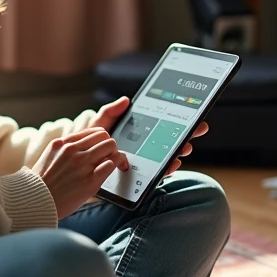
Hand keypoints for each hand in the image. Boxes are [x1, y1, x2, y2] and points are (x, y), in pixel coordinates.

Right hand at [33, 127, 130, 218]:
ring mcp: (82, 164)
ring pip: (111, 147)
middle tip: (112, 156)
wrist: (36, 202)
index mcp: (62, 143)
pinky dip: (116, 165)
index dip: (102, 139)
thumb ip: (66, 150)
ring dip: (117, 154)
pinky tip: (117, 170)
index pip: (93, 131)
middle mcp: (72, 150)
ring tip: (118, 163)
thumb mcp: (50, 157)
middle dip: (110, 146)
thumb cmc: (42, 184)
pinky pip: (111, 163)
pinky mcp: (90, 180)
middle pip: (104, 136)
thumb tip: (85, 147)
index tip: (104, 146)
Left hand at [91, 97, 208, 175]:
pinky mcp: (139, 176)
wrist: (77, 168)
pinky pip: (157, 172)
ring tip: (186, 146)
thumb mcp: (98, 126)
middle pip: (170, 140)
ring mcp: (143, 162)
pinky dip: (167, 168)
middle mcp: (145, 147)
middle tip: (199, 128)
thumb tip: (126, 100)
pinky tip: (173, 163)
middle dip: (186, 134)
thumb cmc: (89, 147)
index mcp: (138, 133)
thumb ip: (109, 112)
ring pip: (167, 155)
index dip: (180, 121)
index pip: (163, 126)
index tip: (193, 116)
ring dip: (179, 151)